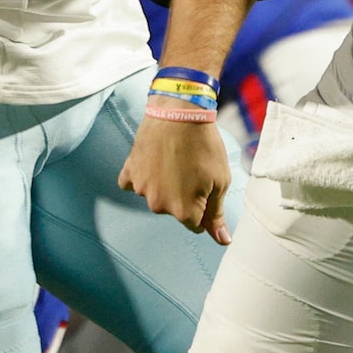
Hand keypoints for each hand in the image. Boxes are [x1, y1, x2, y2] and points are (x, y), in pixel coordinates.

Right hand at [122, 116, 234, 243]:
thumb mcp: (220, 181)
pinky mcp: (130, 171)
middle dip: (183, 196)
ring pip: (155, 195)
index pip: (195, 225)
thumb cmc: (204, 146)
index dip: (204, 207)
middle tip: (192, 169)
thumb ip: (216, 215)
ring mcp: (141, 188)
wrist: (179, 112)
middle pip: (174, 210)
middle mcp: (159, 206)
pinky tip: (154, 161)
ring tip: (175, 160)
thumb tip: (222, 241)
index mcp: (184, 212)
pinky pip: (132, 182)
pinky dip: (143, 175)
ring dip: (164, 184)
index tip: (205, 186)